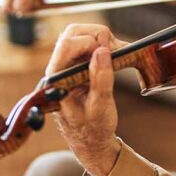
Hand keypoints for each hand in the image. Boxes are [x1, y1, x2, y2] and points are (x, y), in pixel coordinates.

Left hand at [46, 24, 127, 175]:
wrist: (91, 141)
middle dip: (97, 35)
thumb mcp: (100, 108)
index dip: (90, 43)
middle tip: (114, 50)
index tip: (109, 53)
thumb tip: (102, 51)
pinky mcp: (79, 66)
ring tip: (118, 54)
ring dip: (102, 39)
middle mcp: (59, 68)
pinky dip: (105, 46)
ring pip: (82, 35)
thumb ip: (100, 80)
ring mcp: (68, 66)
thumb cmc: (93, 129)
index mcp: (57, 79)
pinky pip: (90, 45)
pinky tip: (117, 56)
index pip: (67, 45)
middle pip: (73, 33)